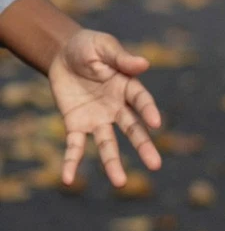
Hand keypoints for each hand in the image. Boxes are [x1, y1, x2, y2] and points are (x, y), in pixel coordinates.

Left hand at [48, 30, 162, 187]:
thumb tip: (144, 64)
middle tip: (156, 165)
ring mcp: (98, 118)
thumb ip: (121, 58)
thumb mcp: (103, 47)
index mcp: (128, 86)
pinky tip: (67, 179)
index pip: (141, 101)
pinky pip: (75, 146)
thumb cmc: (89, 47)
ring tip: (120, 183)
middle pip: (133, 129)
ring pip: (108, 144)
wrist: (62, 54)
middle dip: (144, 147)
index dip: (149, 111)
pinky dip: (71, 162)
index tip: (156, 123)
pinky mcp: (76, 125)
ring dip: (113, 163)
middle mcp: (117, 107)